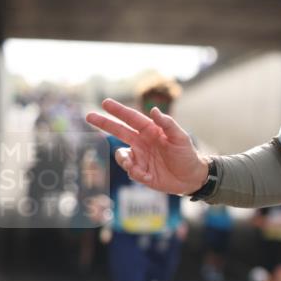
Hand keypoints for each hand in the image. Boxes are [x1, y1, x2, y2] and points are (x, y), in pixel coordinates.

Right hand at [86, 99, 207, 194]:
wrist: (191, 178)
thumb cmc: (187, 154)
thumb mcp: (180, 138)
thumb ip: (167, 124)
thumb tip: (154, 110)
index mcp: (151, 131)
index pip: (132, 118)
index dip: (118, 111)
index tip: (105, 102)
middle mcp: (142, 142)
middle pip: (119, 130)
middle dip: (104, 123)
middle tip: (89, 115)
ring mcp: (140, 157)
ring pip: (121, 155)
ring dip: (123, 159)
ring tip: (132, 165)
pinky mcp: (140, 172)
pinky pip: (130, 171)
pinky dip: (136, 173)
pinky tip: (148, 177)